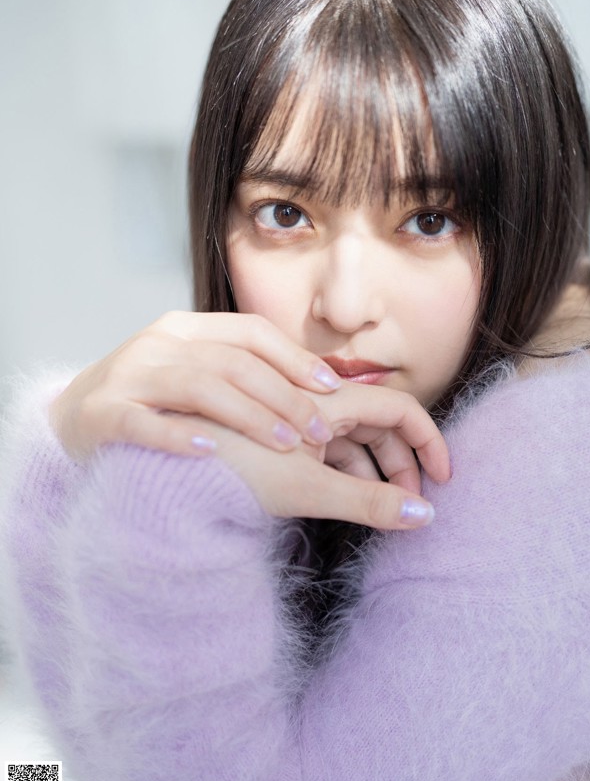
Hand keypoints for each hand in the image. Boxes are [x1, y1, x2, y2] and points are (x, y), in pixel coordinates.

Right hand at [49, 311, 341, 462]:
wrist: (66, 420)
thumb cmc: (148, 402)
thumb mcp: (193, 374)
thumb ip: (239, 372)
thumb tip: (315, 386)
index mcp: (185, 329)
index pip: (250, 332)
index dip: (295, 357)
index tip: (331, 387)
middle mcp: (157, 343)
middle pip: (232, 361)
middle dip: (283, 394)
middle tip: (318, 428)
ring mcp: (127, 376)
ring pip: (198, 386)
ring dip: (249, 415)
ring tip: (287, 443)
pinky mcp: (101, 413)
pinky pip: (143, 422)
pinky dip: (178, 435)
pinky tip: (211, 452)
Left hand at [163, 380, 448, 530]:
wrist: (165, 467)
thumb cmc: (231, 468)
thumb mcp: (307, 491)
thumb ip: (369, 503)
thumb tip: (425, 516)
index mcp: (327, 402)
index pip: (398, 409)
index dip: (428, 439)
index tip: (444, 478)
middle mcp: (314, 402)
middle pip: (379, 423)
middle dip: (403, 461)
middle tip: (412, 504)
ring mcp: (294, 419)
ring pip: (351, 438)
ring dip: (375, 470)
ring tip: (384, 509)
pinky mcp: (275, 437)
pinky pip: (324, 448)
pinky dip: (344, 472)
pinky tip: (346, 500)